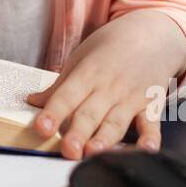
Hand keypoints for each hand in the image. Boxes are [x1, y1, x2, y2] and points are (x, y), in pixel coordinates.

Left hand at [25, 11, 185, 159]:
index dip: (53, 113)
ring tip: (93, 153)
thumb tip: (33, 102)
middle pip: (90, 114)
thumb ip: (60, 85)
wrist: (152, 33)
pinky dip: (150, 138)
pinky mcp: (151, 106)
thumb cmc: (111, 46)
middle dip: (78, 133)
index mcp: (87, 74)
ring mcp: (131, 98)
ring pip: (116, 123)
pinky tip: (146, 150)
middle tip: (67, 150)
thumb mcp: (81, 58)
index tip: (41, 127)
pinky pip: (151, 125)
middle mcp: (109, 88)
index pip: (66, 96)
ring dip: (105, 139)